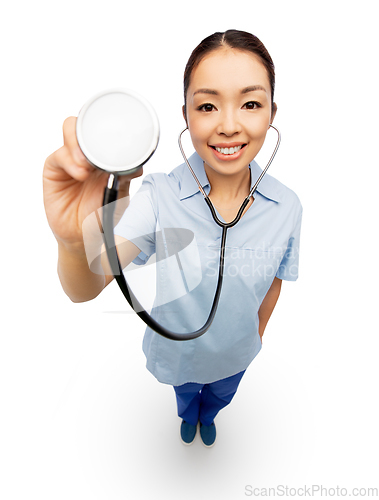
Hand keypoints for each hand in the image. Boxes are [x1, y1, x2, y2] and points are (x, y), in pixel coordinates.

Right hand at [43, 116, 141, 248]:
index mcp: (107, 155)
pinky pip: (59, 156)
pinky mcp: (55, 169)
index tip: (122, 133)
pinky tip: (80, 174)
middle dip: (93, 130)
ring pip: (71, 131)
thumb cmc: (104, 214)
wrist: (86, 237)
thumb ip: (125, 178)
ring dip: (80, 145)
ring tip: (89, 167)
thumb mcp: (120, 195)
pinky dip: (70, 161)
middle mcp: (88, 153)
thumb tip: (137, 165)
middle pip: (86, 123)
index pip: (105, 129)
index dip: (111, 126)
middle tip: (103, 150)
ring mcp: (71, 159)